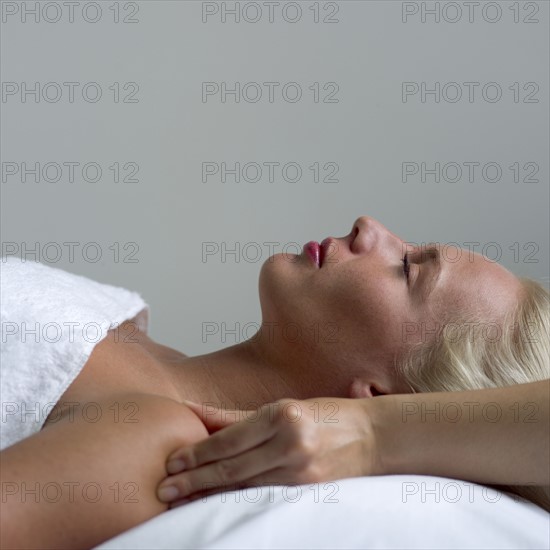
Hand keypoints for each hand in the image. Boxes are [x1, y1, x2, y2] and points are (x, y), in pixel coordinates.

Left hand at [157, 396, 380, 506]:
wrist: (373, 437)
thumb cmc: (325, 415)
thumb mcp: (283, 406)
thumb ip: (235, 415)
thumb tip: (194, 411)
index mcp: (284, 415)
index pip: (230, 439)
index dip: (198, 452)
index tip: (172, 461)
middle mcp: (291, 444)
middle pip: (232, 467)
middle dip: (194, 478)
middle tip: (163, 488)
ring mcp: (301, 472)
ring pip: (243, 487)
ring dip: (208, 494)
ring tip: (180, 500)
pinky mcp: (307, 492)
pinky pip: (262, 497)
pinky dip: (235, 500)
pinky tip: (214, 503)